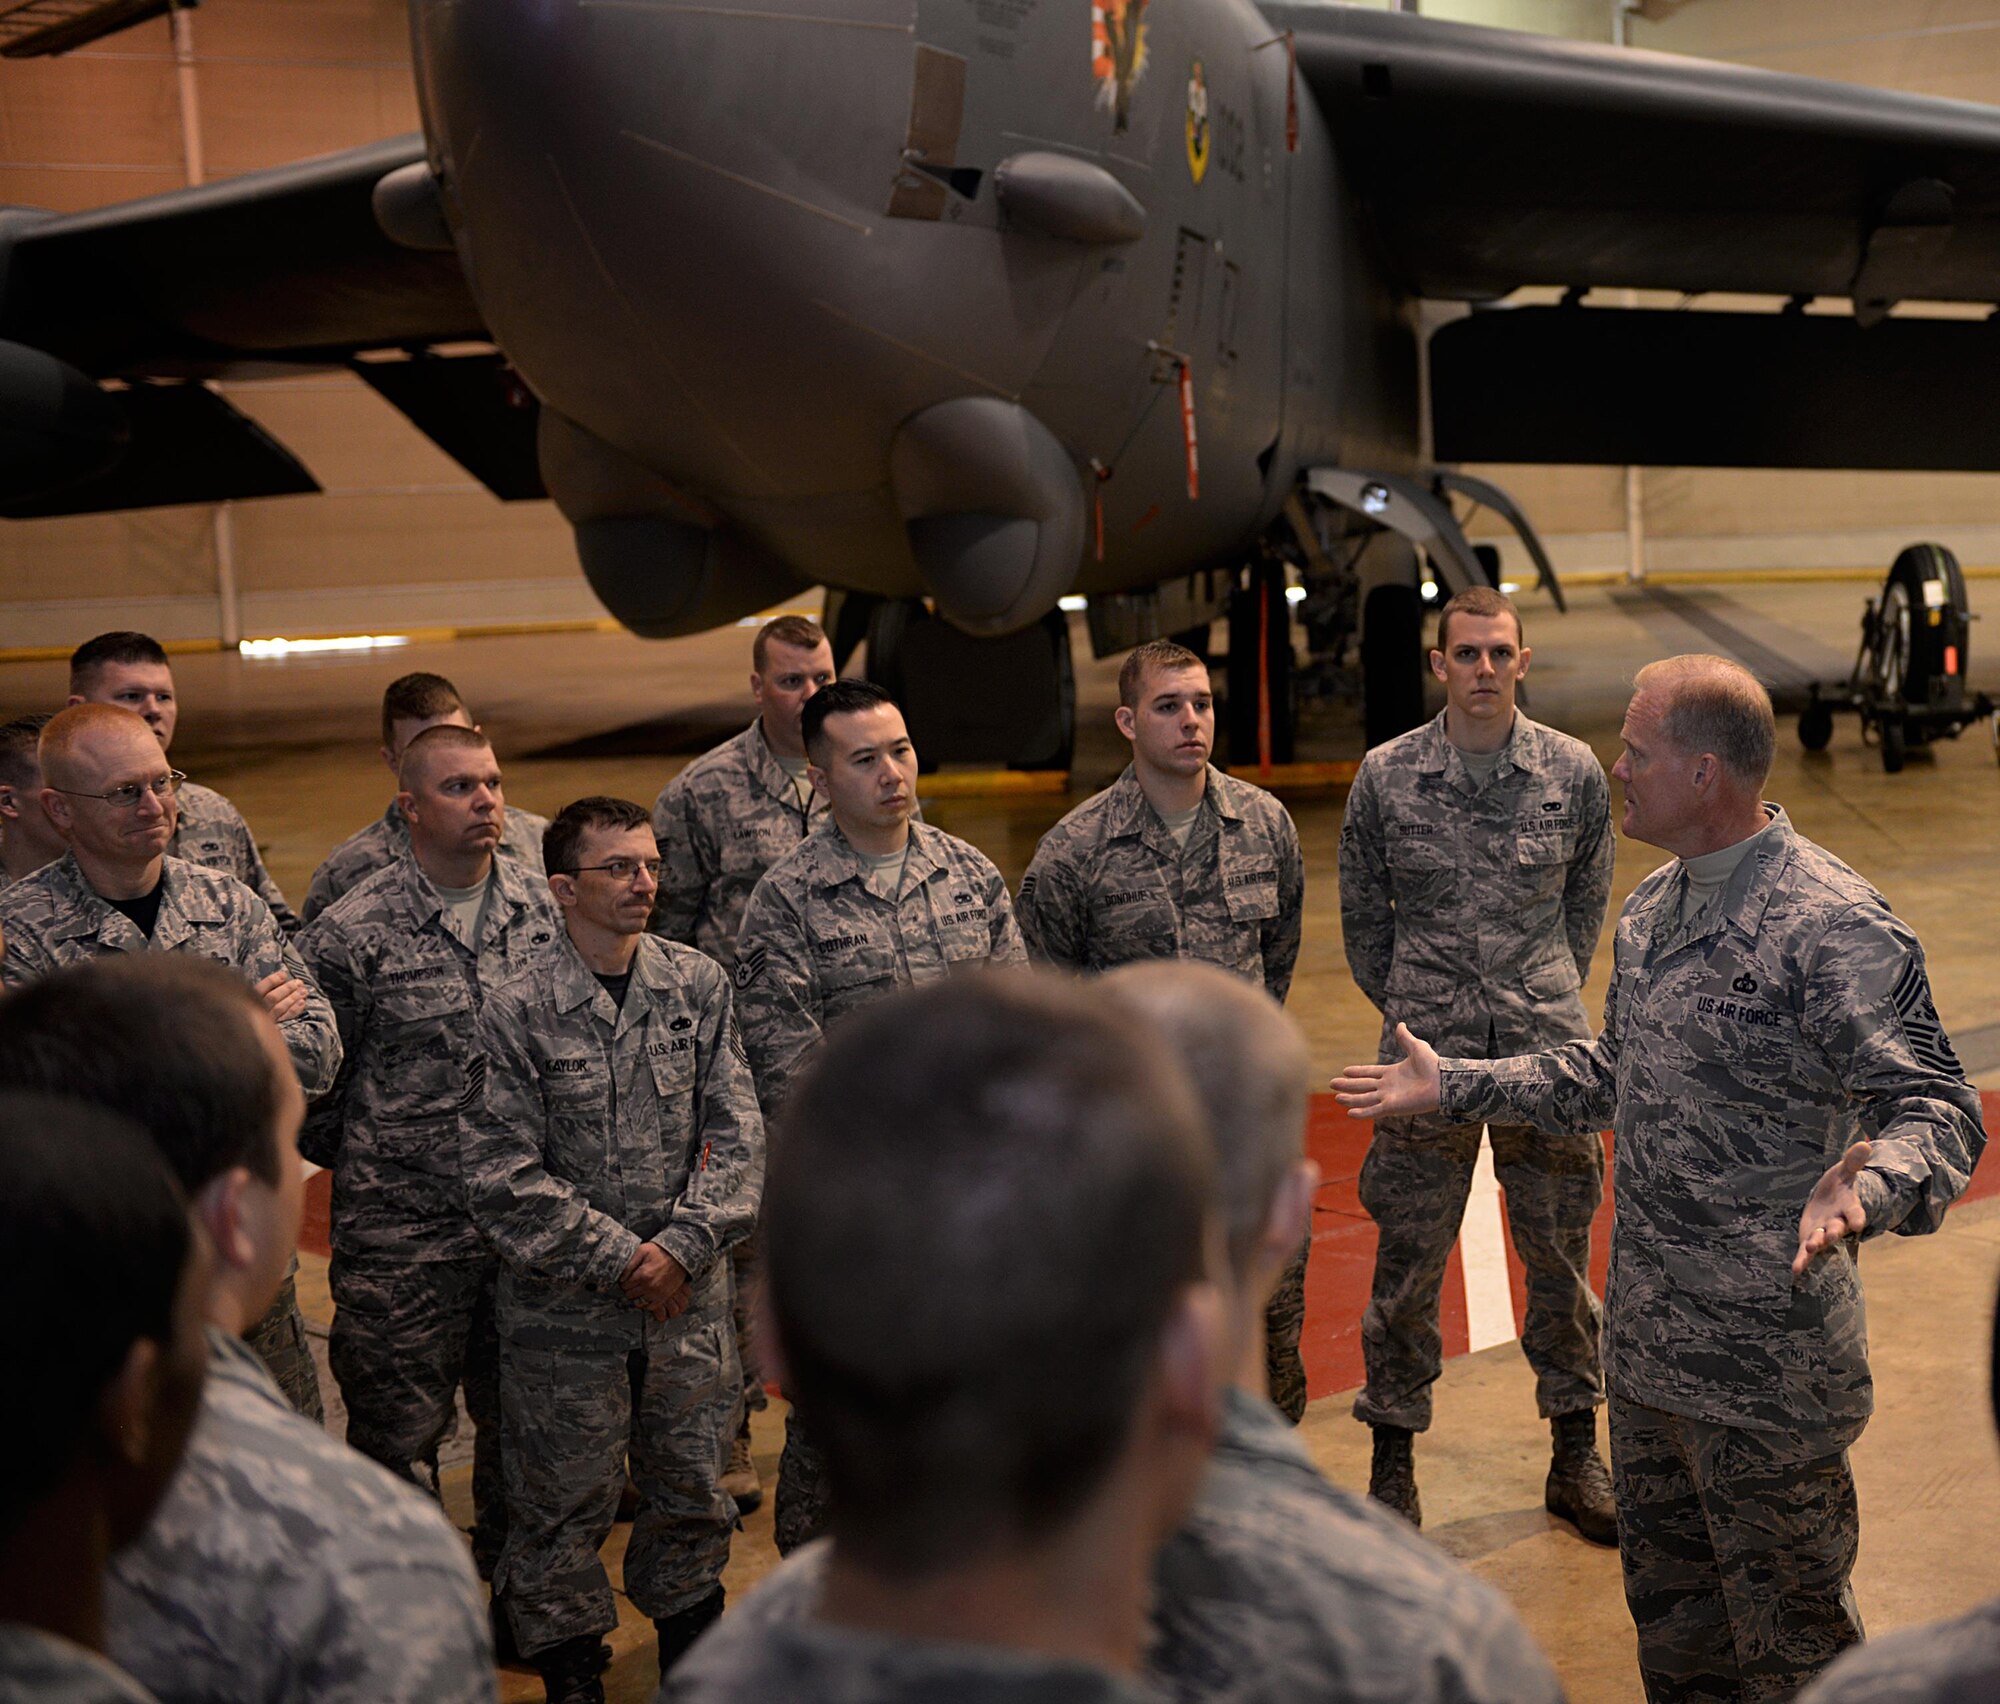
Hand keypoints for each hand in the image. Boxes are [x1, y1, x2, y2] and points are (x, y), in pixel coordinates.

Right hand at [255, 969, 308, 1024]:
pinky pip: (285, 1018)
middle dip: (287, 989)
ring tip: (303, 991)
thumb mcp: (253, 994)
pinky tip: (301, 1002)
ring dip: (293, 998)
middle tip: (297, 983)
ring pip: (279, 1008)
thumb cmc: (254, 1006)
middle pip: (272, 998)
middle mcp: (256, 1010)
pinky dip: (294, 1010)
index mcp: (248, 999)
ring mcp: (265, 1019)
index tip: (283, 975)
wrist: (252, 1027)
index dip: (273, 980)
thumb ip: (265, 987)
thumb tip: (281, 977)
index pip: (261, 988)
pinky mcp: (273, 1026)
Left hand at [620, 1244, 690, 1315]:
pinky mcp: (663, 1297)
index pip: (624, 1285)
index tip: (626, 1279)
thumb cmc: (660, 1252)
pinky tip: (646, 1295)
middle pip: (630, 1294)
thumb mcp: (642, 1250)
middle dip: (629, 1289)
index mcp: (642, 1275)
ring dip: (636, 1296)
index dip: (623, 1282)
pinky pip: (649, 1306)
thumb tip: (621, 1277)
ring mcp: (656, 1293)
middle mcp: (648, 1286)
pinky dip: (646, 1303)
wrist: (678, 1257)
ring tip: (638, 1289)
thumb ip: (630, 1263)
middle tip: (632, 1283)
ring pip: (638, 1302)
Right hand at [1329, 1024, 1441, 1119]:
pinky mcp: (1392, 1107)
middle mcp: (1389, 1086)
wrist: (1442, 1081)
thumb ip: (1405, 1038)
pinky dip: (1362, 1112)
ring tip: (1336, 1098)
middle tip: (1332, 1084)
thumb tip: (1400, 1024)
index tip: (1344, 1071)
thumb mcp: (1416, 1047)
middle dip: (1348, 1085)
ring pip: (1365, 1098)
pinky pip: (1374, 1110)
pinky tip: (1350, 1113)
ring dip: (1350, 1099)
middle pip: (1363, 1086)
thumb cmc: (1433, 1065)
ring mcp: (1389, 1097)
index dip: (1358, 1072)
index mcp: (1392, 1073)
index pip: (1370, 1072)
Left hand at [1793, 1140, 1872, 1275]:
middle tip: (1827, 1237)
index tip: (1859, 1223)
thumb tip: (1865, 1143)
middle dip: (1833, 1233)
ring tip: (1809, 1249)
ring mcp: (1824, 1233)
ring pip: (1821, 1241)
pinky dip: (1802, 1261)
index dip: (1857, 1218)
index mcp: (1849, 1207)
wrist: (1828, 1201)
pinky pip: (1806, 1252)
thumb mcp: (1844, 1171)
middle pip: (1838, 1229)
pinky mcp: (1810, 1239)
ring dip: (1816, 1245)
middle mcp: (1838, 1223)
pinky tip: (1796, 1272)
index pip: (1856, 1213)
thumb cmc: (1838, 1185)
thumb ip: (1853, 1161)